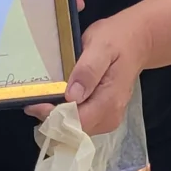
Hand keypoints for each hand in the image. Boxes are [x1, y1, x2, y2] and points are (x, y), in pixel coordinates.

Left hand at [27, 10, 147, 134]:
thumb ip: (88, 71)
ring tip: (42, 98)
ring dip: (56, 117)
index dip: (52, 116)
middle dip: (51, 118)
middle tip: (34, 99)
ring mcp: (107, 118)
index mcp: (109, 101)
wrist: (137, 41)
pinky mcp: (103, 116)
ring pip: (74, 129)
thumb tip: (72, 96)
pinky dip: (65, 114)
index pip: (76, 122)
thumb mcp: (101, 46)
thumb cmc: (117, 40)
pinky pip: (79, 122)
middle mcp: (110, 116)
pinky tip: (56, 100)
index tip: (33, 102)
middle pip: (73, 130)